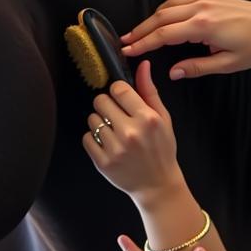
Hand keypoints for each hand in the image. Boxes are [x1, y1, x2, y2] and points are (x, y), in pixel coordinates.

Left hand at [82, 60, 185, 204]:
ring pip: (92, 119)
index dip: (118, 93)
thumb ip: (149, 92)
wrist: (157, 185)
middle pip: (101, 101)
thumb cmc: (162, 150)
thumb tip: (142, 65)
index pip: (118, 89)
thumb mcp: (163, 119)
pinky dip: (94, 140)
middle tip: (117, 118)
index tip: (122, 101)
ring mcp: (115, 148)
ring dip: (100, 123)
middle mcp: (130, 132)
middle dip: (108, 107)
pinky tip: (107, 145)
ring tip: (114, 133)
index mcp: (147, 118)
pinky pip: (87, 138)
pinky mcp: (103, 162)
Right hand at [120, 0, 250, 79]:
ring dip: (151, 19)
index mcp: (205, 26)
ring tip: (138, 33)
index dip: (143, 43)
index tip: (128, 50)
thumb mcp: (228, 64)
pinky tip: (161, 20)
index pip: (164, 35)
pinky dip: (166, 10)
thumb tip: (174, 73)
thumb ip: (197, 67)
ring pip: (169, 6)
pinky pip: (181, 1)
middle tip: (125, 42)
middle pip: (161, 17)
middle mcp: (203, 7)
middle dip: (141, 30)